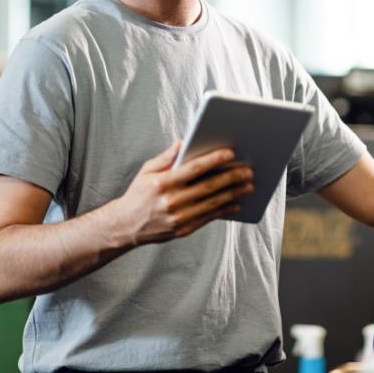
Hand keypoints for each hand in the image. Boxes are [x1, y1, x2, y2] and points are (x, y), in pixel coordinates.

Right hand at [109, 141, 253, 245]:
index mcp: (162, 183)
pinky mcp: (183, 230)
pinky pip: (208, 218)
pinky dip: (224, 210)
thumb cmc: (138, 195)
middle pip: (208, 186)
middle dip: (231, 177)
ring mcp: (178, 217)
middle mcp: (171, 201)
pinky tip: (236, 203)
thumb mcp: (146, 171)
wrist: (125, 226)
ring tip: (248, 185)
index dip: (213, 160)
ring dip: (233, 194)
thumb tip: (183, 142)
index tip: (230, 153)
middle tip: (248, 170)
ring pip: (212, 203)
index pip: (193, 169)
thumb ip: (166, 157)